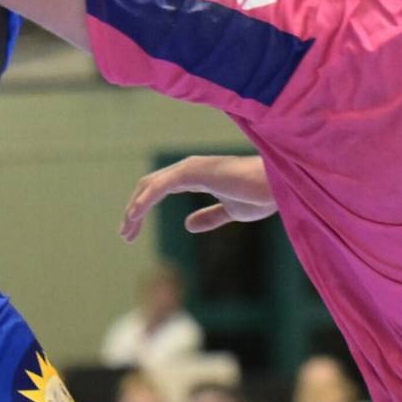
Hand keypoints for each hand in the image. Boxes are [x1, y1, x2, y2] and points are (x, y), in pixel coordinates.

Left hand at [119, 154, 276, 242]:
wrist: (278, 187)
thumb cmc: (260, 195)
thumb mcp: (231, 212)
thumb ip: (209, 216)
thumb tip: (188, 225)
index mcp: (195, 176)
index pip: (158, 189)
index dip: (142, 208)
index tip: (131, 232)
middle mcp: (188, 168)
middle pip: (148, 186)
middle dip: (132, 209)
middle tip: (124, 234)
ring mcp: (190, 168)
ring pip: (150, 186)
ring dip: (134, 208)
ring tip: (126, 231)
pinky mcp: (194, 172)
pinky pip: (161, 187)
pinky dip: (145, 200)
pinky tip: (134, 215)